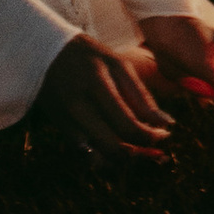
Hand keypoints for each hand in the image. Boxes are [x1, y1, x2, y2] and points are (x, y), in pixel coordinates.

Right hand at [33, 34, 175, 166]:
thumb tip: (167, 125)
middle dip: (140, 154)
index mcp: (96, 86)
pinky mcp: (62, 130)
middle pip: (113, 147)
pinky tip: (120, 146)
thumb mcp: (119, 66)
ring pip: (100, 157)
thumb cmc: (91, 57)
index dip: (150, 136)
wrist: (45, 54)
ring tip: (141, 148)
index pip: (127, 125)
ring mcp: (67, 122)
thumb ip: (142, 97)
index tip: (165, 134)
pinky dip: (107, 156)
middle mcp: (78, 108)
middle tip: (156, 150)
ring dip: (124, 159)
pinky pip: (88, 155)